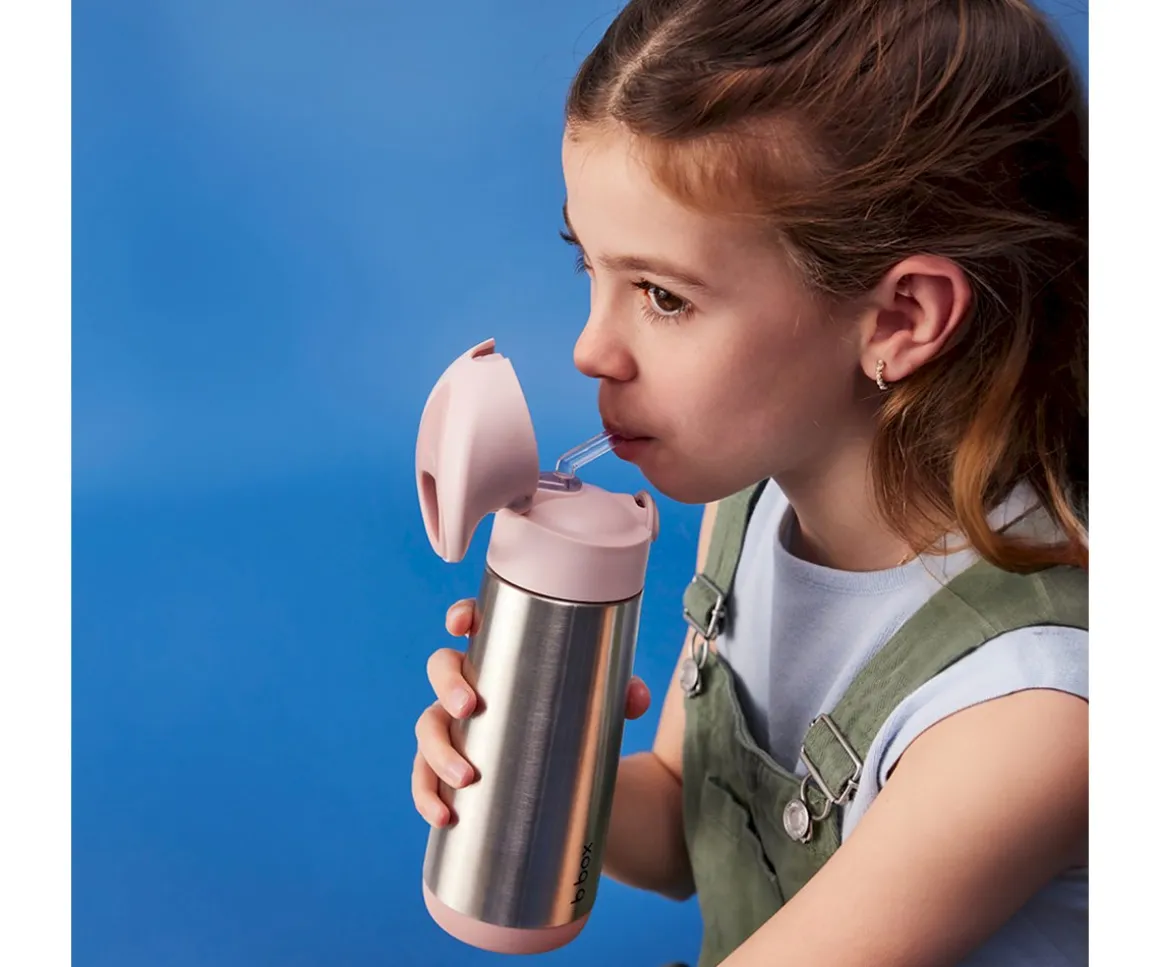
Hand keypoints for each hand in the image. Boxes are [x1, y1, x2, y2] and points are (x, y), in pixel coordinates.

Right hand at [411, 598, 652, 826]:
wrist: (571, 780)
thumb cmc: (577, 721)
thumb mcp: (602, 705)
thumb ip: (621, 695)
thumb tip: (635, 699)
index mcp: (503, 658)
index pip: (473, 625)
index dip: (461, 617)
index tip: (461, 625)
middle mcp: (471, 687)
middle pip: (441, 669)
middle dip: (447, 685)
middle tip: (469, 706)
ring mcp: (455, 728)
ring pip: (428, 727)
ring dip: (438, 751)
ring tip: (466, 778)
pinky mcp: (449, 770)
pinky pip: (425, 780)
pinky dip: (428, 796)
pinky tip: (446, 815)